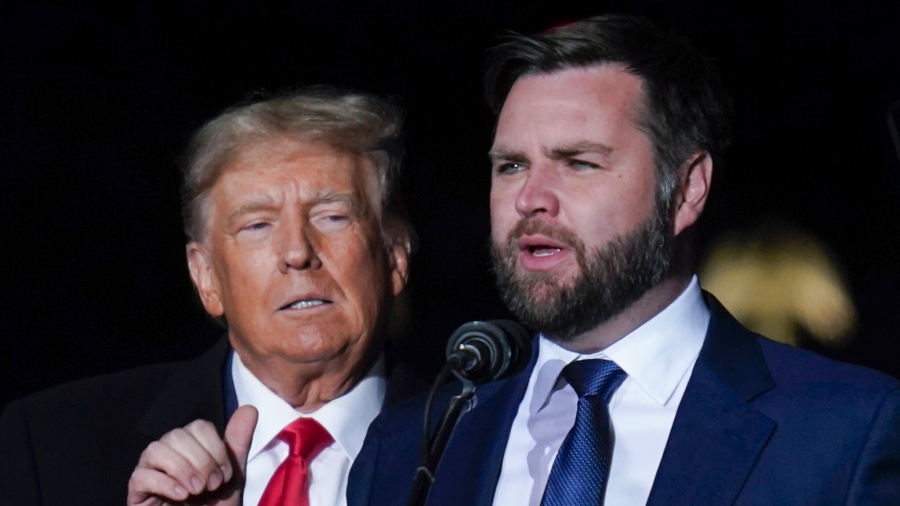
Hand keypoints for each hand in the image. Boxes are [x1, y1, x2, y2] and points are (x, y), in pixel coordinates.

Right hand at [127, 405, 257, 505]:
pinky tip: (182, 496)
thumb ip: (238, 443)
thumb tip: (250, 408)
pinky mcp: (137, 491)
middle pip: (177, 435)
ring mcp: (149, 471)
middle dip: (201, 461)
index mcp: (189, 446)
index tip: (226, 476)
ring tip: (197, 490)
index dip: (216, 449)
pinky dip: (165, 484)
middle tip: (212, 486)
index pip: (198, 427)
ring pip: (155, 450)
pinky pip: (141, 476)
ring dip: (182, 469)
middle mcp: (167, 453)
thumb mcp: (232, 476)